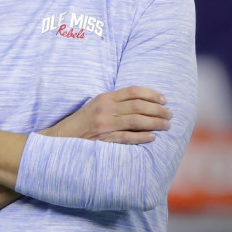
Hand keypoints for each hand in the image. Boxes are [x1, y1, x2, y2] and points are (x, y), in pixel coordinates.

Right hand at [40, 86, 169, 143]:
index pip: (133, 91)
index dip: (151, 94)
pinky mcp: (104, 140)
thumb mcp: (96, 104)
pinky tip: (152, 138)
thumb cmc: (82, 120)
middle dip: (158, 110)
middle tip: (169, 114)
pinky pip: (127, 138)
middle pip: (138, 106)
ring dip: (155, 123)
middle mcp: (106, 110)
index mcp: (105, 98)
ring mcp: (105, 125)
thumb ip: (115, 101)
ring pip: (136, 121)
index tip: (163, 99)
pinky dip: (141, 137)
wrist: (62, 137)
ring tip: (166, 125)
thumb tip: (141, 101)